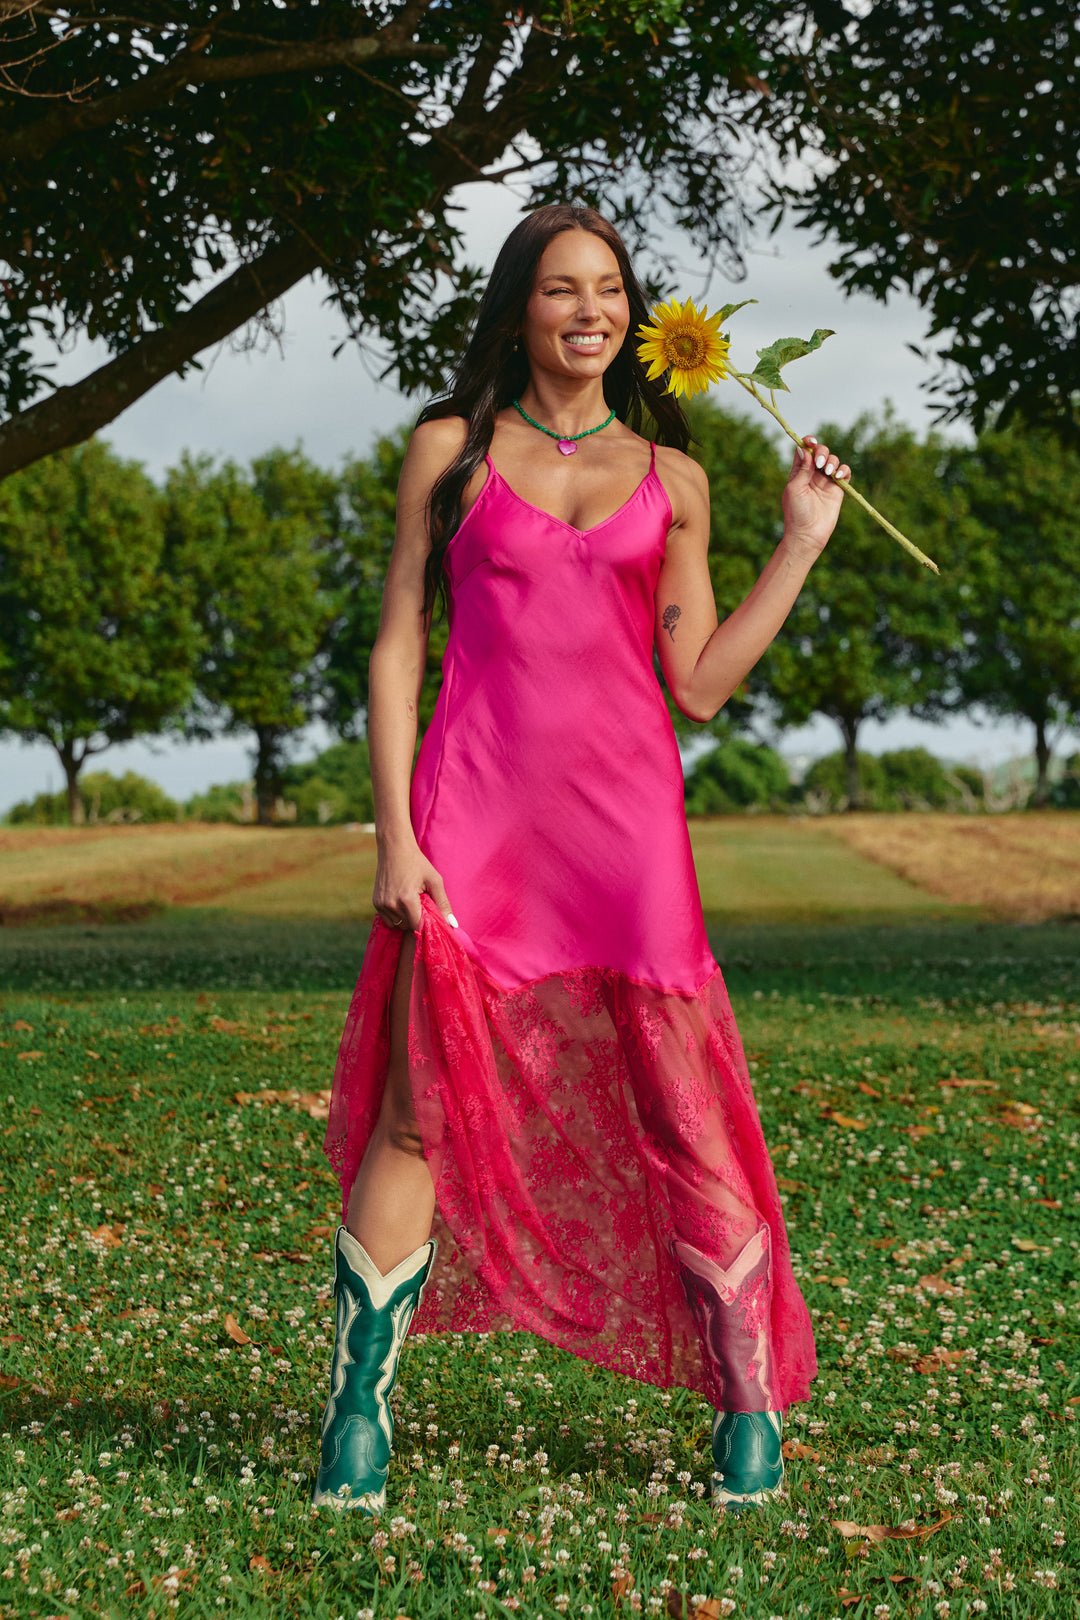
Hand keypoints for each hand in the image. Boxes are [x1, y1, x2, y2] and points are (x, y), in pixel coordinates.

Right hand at [373, 839, 458, 932]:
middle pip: (408, 927)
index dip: (427, 926)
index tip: (433, 920)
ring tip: (411, 902)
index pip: (418, 927)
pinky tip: (401, 901)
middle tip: (422, 905)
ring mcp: (381, 904)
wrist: (394, 848)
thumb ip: (444, 904)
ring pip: (398, 925)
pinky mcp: (376, 903)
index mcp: (407, 899)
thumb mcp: (434, 881)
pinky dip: (397, 915)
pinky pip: (388, 919)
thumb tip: (453, 925)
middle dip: (417, 920)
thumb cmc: (417, 862)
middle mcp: (391, 904)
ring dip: (406, 919)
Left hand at [781, 435, 850, 559]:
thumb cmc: (797, 513)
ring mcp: (825, 481)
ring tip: (828, 472)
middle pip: (820, 452)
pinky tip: (838, 476)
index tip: (811, 441)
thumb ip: (802, 469)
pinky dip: (844, 470)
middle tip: (820, 463)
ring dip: (832, 461)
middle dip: (822, 451)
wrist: (808, 535)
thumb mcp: (795, 488)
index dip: (808, 442)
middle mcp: (812, 474)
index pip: (804, 450)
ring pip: (833, 460)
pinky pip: (845, 472)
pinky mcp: (838, 489)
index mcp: (798, 472)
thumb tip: (804, 448)